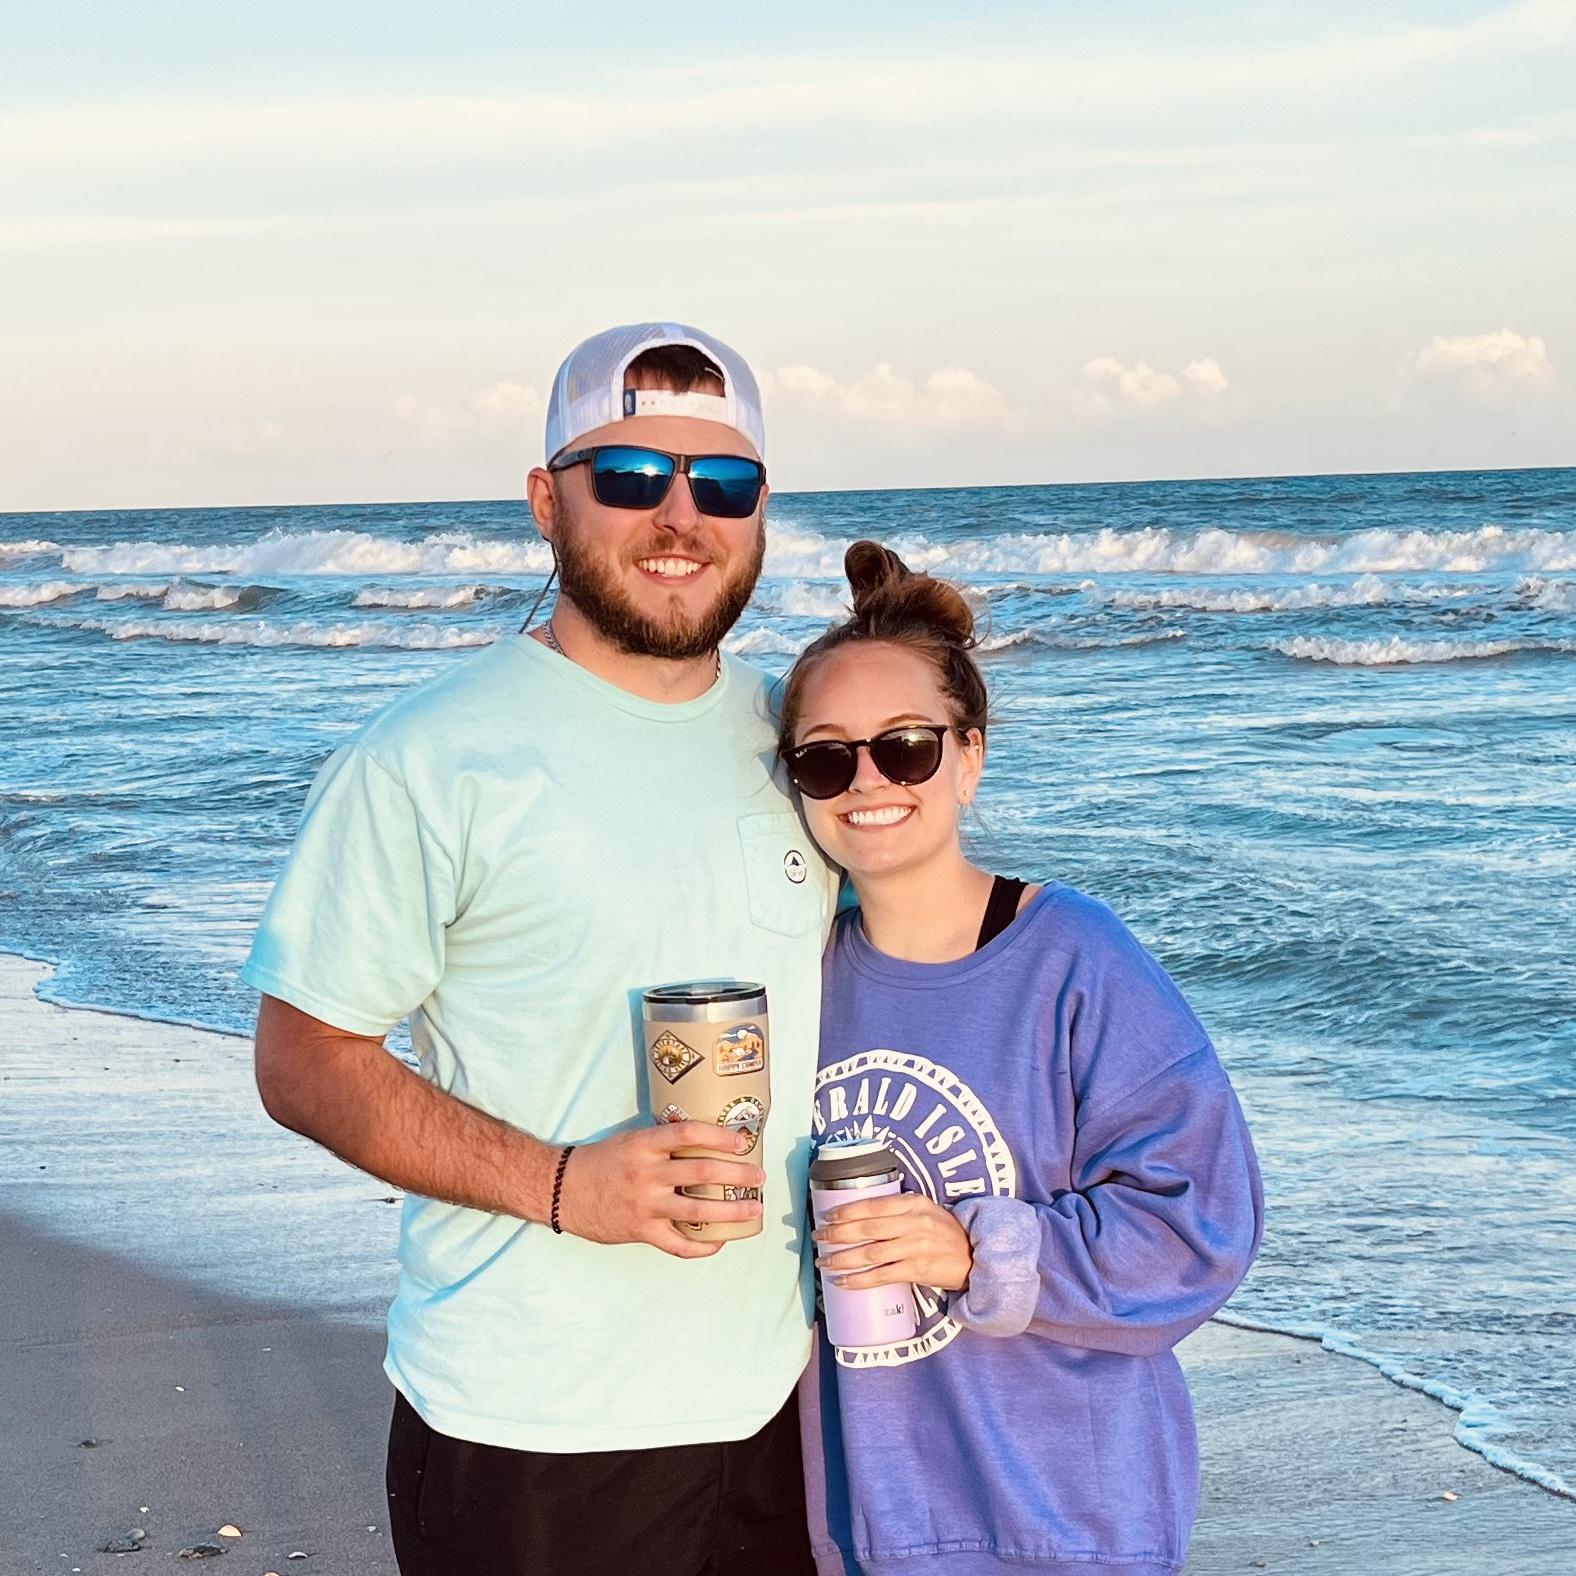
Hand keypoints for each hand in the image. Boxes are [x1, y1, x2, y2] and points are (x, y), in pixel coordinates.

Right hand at [555, 1123, 764, 1258]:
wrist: (564, 1189)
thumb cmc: (603, 1161)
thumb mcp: (632, 1140)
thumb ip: (663, 1142)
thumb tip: (705, 1140)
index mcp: (645, 1145)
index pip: (690, 1133)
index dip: (720, 1136)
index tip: (743, 1140)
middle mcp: (648, 1174)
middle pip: (702, 1172)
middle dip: (738, 1175)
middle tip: (759, 1177)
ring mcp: (645, 1205)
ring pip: (698, 1210)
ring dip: (732, 1211)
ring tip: (754, 1209)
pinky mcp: (641, 1231)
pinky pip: (678, 1244)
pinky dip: (702, 1247)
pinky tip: (719, 1242)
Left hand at [814, 1194, 972, 1292]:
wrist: (974, 1257)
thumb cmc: (944, 1233)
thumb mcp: (925, 1210)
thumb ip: (899, 1209)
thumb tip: (861, 1212)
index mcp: (914, 1203)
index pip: (874, 1204)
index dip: (848, 1210)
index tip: (827, 1215)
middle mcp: (914, 1223)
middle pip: (868, 1228)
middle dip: (838, 1233)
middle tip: (818, 1237)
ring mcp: (917, 1247)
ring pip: (871, 1252)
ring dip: (843, 1258)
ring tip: (824, 1262)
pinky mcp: (918, 1270)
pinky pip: (882, 1275)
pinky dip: (860, 1279)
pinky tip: (843, 1281)